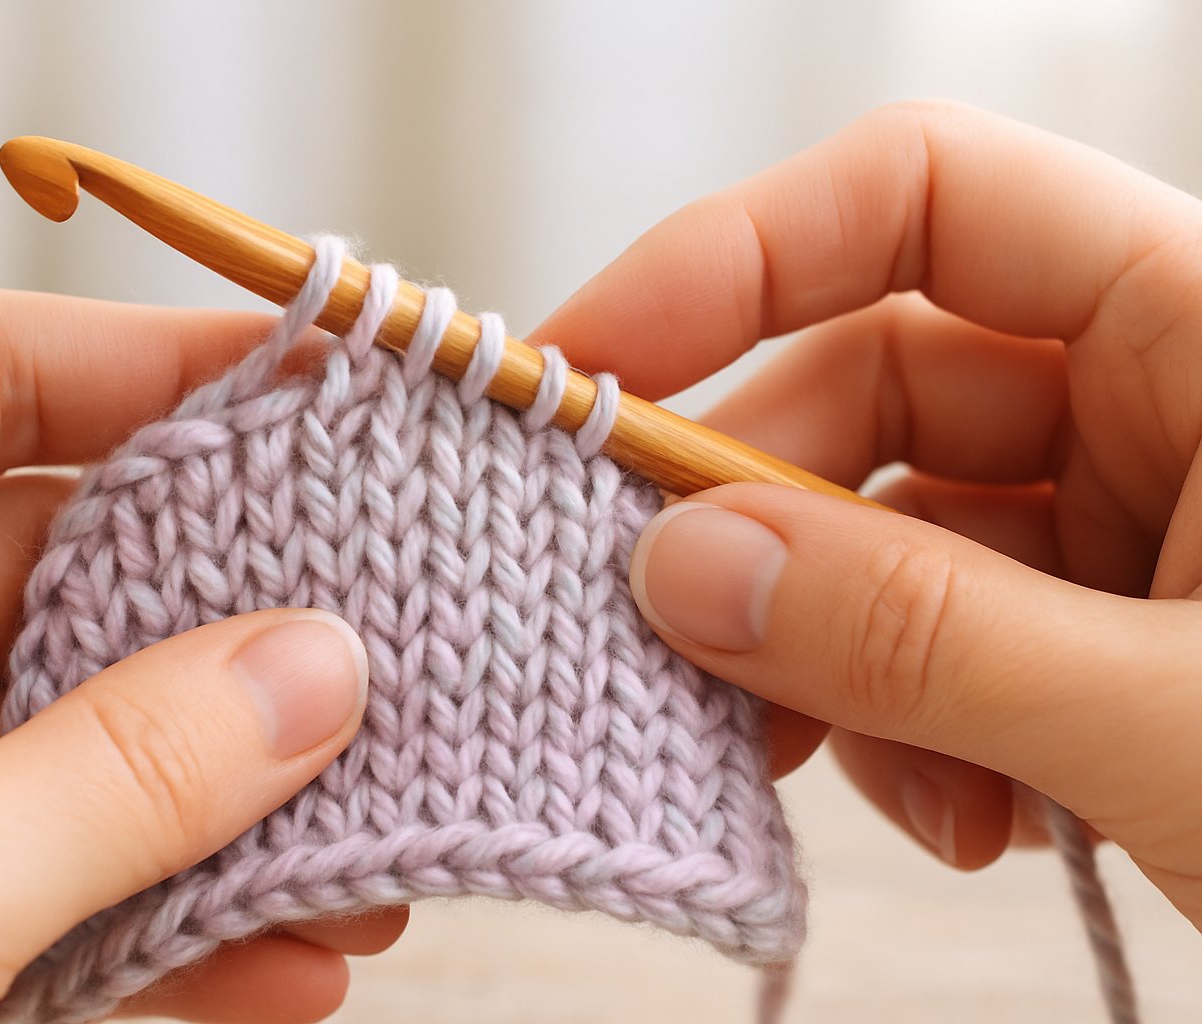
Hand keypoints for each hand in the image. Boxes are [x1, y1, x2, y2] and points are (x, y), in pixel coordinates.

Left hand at [0, 291, 405, 1023]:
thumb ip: (125, 773)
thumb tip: (316, 672)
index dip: (154, 367)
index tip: (319, 381)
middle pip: (65, 577)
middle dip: (235, 632)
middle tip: (390, 642)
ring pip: (86, 747)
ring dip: (234, 806)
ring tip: (370, 844)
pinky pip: (64, 885)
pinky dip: (179, 926)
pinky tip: (292, 960)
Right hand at [534, 101, 1201, 928]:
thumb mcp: (1186, 722)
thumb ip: (927, 638)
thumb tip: (681, 570)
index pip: (923, 199)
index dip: (732, 260)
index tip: (587, 369)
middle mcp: (1157, 398)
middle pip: (866, 390)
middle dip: (751, 518)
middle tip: (650, 624)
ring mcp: (1121, 523)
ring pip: (882, 537)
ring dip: (819, 655)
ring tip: (813, 771)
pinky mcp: (1097, 635)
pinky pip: (932, 641)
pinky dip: (900, 729)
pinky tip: (955, 820)